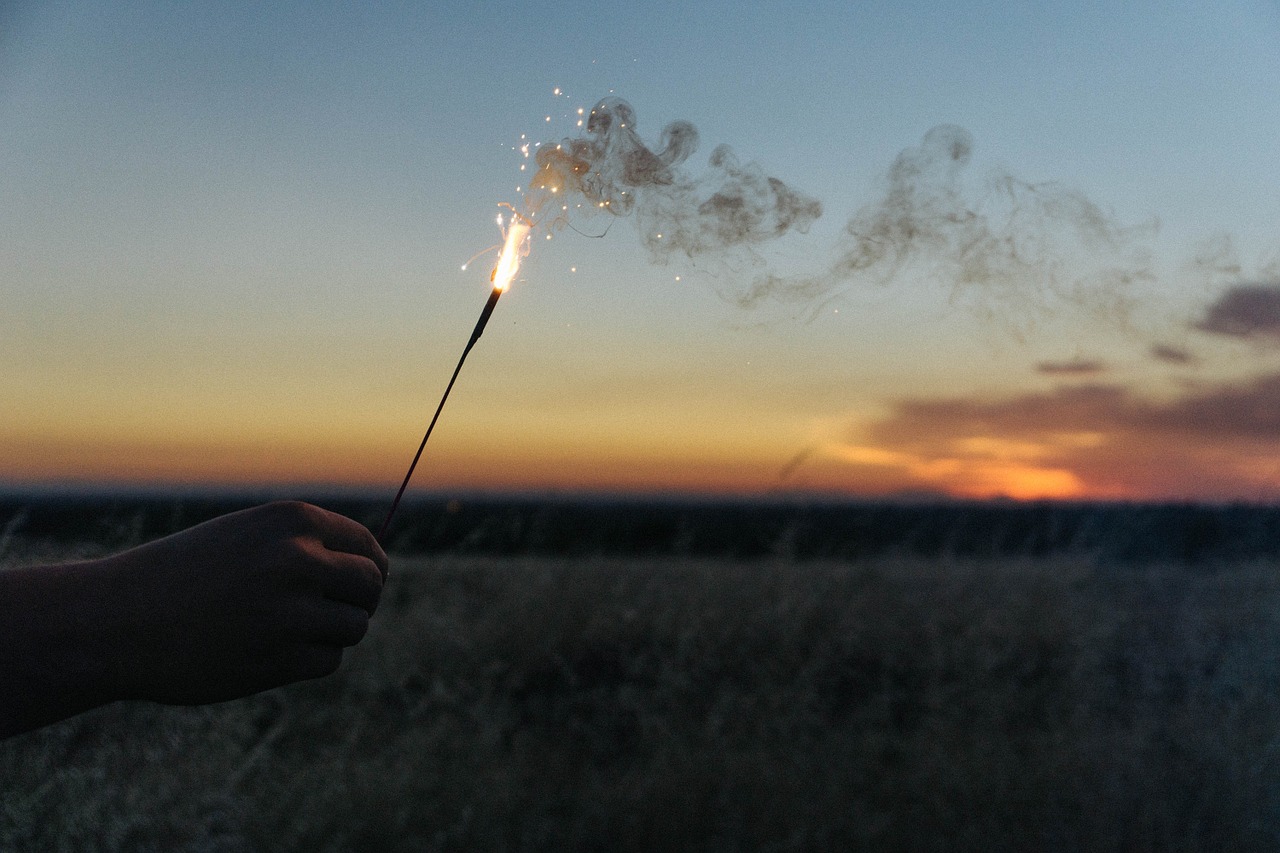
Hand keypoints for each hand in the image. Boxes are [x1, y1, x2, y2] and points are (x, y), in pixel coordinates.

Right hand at [100, 501, 387, 704]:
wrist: (117, 621)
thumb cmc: (182, 576)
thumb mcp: (245, 538)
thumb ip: (304, 545)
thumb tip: (373, 568)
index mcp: (291, 522)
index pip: (367, 545)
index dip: (370, 567)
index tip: (361, 583)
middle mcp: (298, 560)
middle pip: (371, 585)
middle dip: (360, 601)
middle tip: (331, 613)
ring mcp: (291, 611)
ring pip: (355, 626)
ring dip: (333, 634)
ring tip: (290, 633)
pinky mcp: (280, 658)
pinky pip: (328, 661)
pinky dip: (310, 661)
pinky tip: (273, 654)